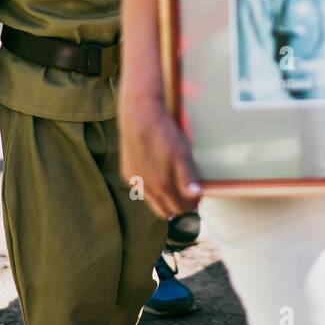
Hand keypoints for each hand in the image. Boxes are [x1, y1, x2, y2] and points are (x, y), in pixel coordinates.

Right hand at [118, 94, 200, 218]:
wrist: (139, 115)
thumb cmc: (164, 133)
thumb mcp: (182, 153)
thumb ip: (187, 178)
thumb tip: (195, 196)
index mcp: (162, 185)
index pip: (179, 208)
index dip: (191, 205)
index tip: (198, 198)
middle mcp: (146, 188)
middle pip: (164, 210)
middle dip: (177, 206)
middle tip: (188, 196)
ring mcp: (135, 181)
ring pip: (152, 200)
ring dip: (163, 198)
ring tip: (174, 186)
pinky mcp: (127, 172)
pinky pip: (141, 188)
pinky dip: (151, 188)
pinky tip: (158, 175)